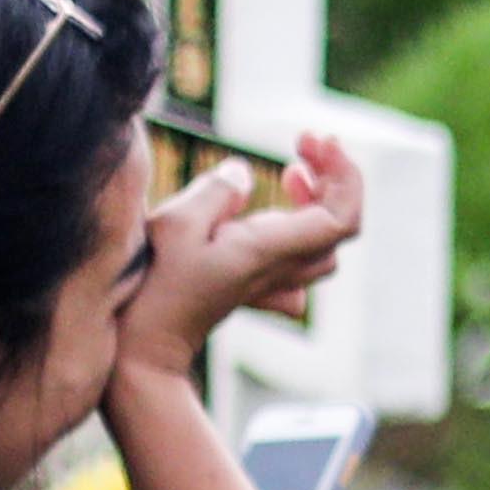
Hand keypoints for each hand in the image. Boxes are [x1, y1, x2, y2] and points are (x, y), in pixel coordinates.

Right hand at [112, 129, 365, 387]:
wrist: (146, 347)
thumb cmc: (155, 286)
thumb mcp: (176, 226)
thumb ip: (215, 191)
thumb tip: (244, 173)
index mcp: (271, 251)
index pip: (342, 217)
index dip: (343, 175)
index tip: (316, 141)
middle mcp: (281, 269)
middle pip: (339, 223)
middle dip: (332, 175)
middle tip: (304, 141)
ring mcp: (272, 281)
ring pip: (323, 241)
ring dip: (318, 199)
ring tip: (291, 169)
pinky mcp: (257, 285)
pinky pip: (301, 256)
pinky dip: (301, 223)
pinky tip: (274, 206)